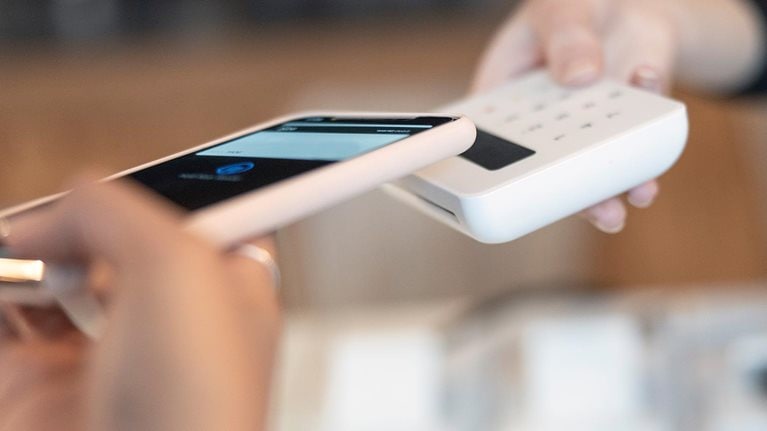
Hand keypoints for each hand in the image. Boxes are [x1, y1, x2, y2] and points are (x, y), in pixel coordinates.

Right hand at [1, 178, 279, 430]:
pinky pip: (7, 329)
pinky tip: (6, 284)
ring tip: (15, 248)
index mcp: (224, 292)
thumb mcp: (177, 268)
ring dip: (22, 256)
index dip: (158, 191)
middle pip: (111, 246)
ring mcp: (100, 359)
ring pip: (50, 283)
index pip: (196, 220)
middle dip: (72, 224)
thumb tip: (73, 197)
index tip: (121, 176)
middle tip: (47, 219)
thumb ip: (122, 212)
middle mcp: (166, 324)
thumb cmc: (196, 409)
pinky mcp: (40, 394)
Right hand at [473, 0, 677, 232]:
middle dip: (566, 193)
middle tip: (583, 208)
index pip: (489, 141)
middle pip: (545, 168)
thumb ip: (565, 33)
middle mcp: (544, 126)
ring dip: (616, 185)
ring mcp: (589, 130)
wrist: (625, 8)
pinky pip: (639, 141)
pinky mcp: (632, 125)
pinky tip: (655, 141)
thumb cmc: (574, 11)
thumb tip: (580, 75)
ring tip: (634, 195)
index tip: (503, 190)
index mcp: (504, 99)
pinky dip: (651, 144)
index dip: (490, 170)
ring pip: (595, 168)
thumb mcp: (559, 8)